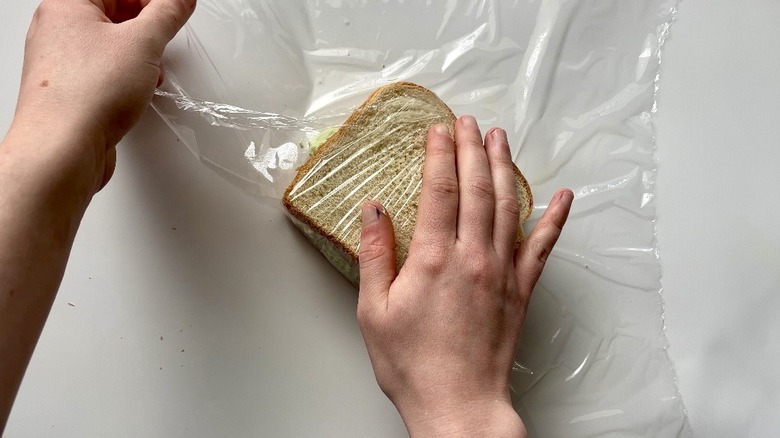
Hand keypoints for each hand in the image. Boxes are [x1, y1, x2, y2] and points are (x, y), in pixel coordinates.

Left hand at [11, 0, 194, 191]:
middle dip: (145, 24)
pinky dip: (126, 75)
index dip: (150, 0)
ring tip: (152, 66)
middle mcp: (56, 30)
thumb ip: (166, 14)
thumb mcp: (143, 43)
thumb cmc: (84, 95)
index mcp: (66, 5)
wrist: (63, 148)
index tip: (173, 8)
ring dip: (138, 53)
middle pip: (111, 12)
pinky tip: (139, 88)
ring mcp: (61, 62)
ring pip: (108, 44)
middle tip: (165, 32)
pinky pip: (103, 70)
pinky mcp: (70, 90)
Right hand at [357, 116, 572, 436]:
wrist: (459, 405)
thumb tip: (373, 211)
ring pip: (508, 207)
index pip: (440, 191)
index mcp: (434, 260)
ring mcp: (501, 273)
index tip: (438, 130)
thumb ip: (375, 256)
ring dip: (504, 168)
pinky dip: (554, 219)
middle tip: (468, 121)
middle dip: (471, 149)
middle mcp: (472, 258)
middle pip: (476, 189)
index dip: (439, 155)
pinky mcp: (520, 291)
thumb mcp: (374, 312)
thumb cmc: (413, 365)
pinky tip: (563, 196)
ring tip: (500, 139)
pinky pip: (542, 247)